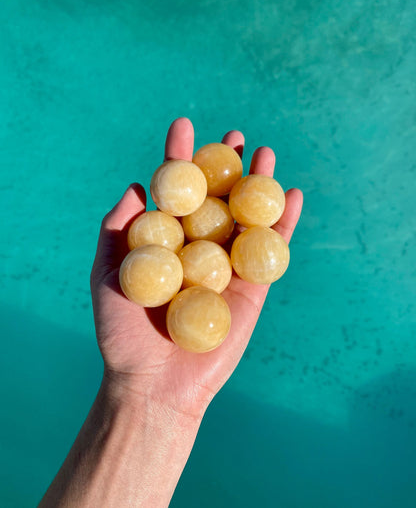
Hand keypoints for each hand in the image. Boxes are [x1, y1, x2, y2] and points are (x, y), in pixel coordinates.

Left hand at [90, 117, 302, 418]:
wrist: (153, 382)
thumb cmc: (123, 333)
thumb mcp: (108, 274)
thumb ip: (117, 230)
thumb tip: (136, 187)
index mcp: (165, 242)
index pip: (174, 192)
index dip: (178, 158)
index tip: (183, 125)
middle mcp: (197, 249)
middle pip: (215, 198)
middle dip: (224, 165)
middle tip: (233, 135)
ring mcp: (226, 267)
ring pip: (246, 217)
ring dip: (258, 185)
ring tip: (265, 153)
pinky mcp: (252, 288)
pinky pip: (272, 251)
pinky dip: (284, 223)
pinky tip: (293, 194)